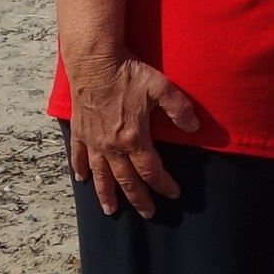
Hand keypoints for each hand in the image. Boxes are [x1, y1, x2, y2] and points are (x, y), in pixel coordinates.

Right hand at [65, 50, 203, 216]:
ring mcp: (94, 140)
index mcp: (134, 138)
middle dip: (138, 199)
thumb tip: (194, 128)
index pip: (151, 170)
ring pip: (100, 175)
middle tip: (147, 213)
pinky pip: (79, 156)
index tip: (173, 194)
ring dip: (106, 194)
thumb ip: (180, 109)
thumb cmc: (128, 73)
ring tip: (110, 210)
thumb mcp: (161, 87)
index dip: (163, 184)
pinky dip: (80, 169)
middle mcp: (112, 146)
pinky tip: (81, 179)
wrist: (94, 61)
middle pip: (127, 180)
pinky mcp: (81, 130)